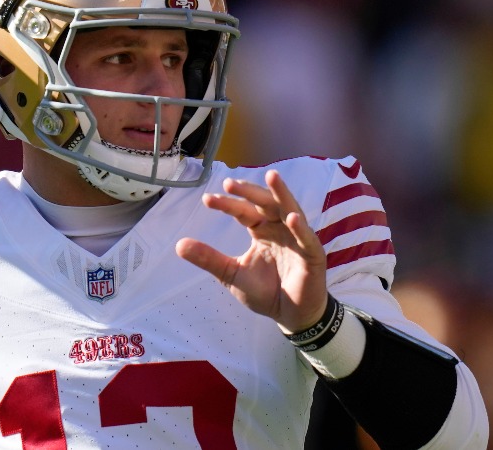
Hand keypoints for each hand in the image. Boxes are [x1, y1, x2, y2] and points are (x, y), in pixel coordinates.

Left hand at [175, 170, 327, 332]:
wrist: (290, 316)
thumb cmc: (265, 291)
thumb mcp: (232, 274)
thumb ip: (210, 258)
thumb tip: (178, 244)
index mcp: (261, 231)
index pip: (244, 212)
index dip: (228, 204)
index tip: (207, 199)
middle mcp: (279, 229)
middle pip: (265, 204)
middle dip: (249, 192)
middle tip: (229, 183)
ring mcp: (298, 239)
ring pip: (289, 211)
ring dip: (281, 194)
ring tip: (271, 176)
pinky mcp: (313, 255)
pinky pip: (307, 239)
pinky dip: (300, 228)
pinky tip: (291, 218)